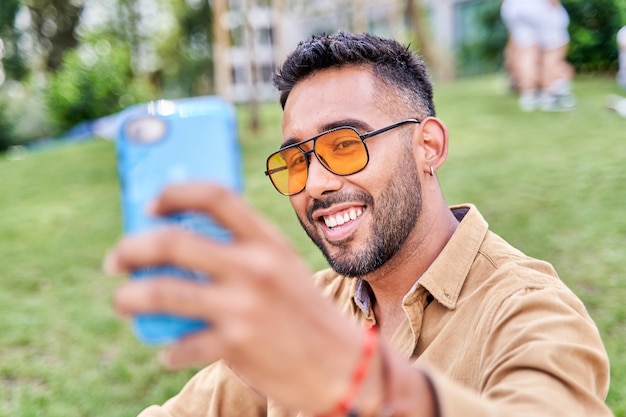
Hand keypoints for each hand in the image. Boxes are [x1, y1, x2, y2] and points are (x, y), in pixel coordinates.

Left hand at [104, 182, 369, 412]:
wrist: (342, 365)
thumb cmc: (304, 312)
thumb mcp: (282, 269)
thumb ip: (244, 253)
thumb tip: (185, 244)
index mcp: (267, 241)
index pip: (215, 196)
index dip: (175, 193)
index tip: (150, 205)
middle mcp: (255, 268)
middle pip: (172, 241)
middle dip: (131, 248)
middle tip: (116, 260)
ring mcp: (243, 307)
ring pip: (160, 292)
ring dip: (128, 297)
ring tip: (123, 301)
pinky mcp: (235, 346)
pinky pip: (180, 344)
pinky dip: (168, 348)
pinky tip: (169, 350)